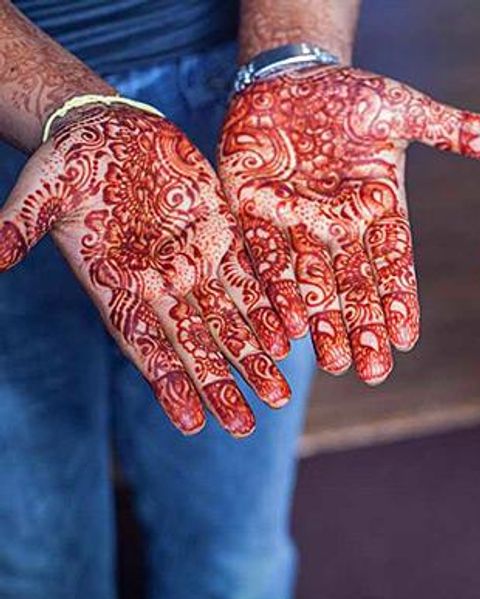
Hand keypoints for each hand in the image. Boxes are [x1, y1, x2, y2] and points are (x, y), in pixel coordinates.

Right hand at [0, 105, 291, 435]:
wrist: (111, 129)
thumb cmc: (69, 161)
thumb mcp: (42, 188)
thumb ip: (20, 224)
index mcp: (117, 285)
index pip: (145, 345)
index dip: (169, 383)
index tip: (192, 423)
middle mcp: (160, 285)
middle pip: (195, 345)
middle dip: (220, 385)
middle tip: (245, 427)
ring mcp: (193, 264)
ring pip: (230, 321)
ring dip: (254, 358)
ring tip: (279, 396)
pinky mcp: (221, 237)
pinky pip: (251, 279)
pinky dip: (270, 307)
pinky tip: (291, 337)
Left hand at [219, 65, 479, 383]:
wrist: (286, 74)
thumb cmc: (349, 93)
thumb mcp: (403, 110)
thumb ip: (455, 132)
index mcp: (379, 208)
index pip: (393, 262)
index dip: (399, 300)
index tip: (407, 340)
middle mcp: (340, 226)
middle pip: (355, 285)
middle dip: (363, 327)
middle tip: (371, 372)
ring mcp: (296, 223)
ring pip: (312, 282)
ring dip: (323, 324)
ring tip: (334, 363)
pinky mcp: (253, 212)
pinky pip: (265, 257)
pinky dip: (275, 292)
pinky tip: (285, 329)